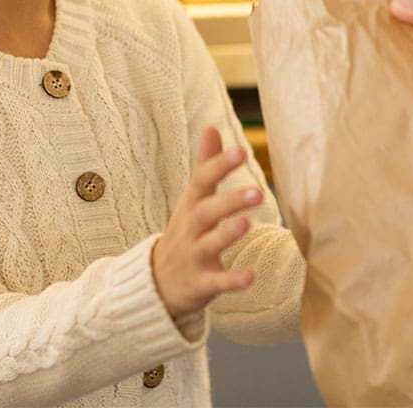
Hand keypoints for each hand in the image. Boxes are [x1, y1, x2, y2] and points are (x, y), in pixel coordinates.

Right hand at [151, 126, 260, 318]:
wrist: (155, 283)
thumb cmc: (184, 232)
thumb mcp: (191, 198)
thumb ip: (206, 165)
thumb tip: (211, 127)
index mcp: (191, 205)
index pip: (202, 181)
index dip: (219, 165)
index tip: (241, 150)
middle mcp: (191, 228)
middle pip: (206, 211)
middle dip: (229, 201)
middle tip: (258, 192)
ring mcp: (194, 256)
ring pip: (209, 244)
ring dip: (227, 234)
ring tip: (247, 223)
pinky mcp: (201, 284)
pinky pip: (216, 282)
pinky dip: (232, 280)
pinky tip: (251, 277)